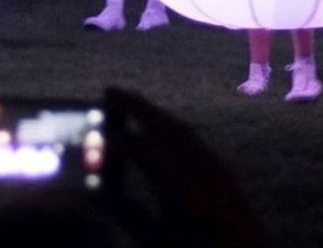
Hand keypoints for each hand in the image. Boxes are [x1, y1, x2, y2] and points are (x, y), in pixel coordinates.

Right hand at [104, 87, 269, 247]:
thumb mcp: (157, 241)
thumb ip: (127, 213)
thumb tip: (96, 190)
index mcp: (183, 193)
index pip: (144, 150)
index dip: (116, 142)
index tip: (94, 141)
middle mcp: (204, 175)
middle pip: (167, 129)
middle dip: (138, 107)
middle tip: (110, 91)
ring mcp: (220, 173)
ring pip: (185, 132)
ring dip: (156, 114)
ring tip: (132, 103)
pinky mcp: (227, 177)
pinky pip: (197, 141)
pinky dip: (174, 128)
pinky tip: (163, 131)